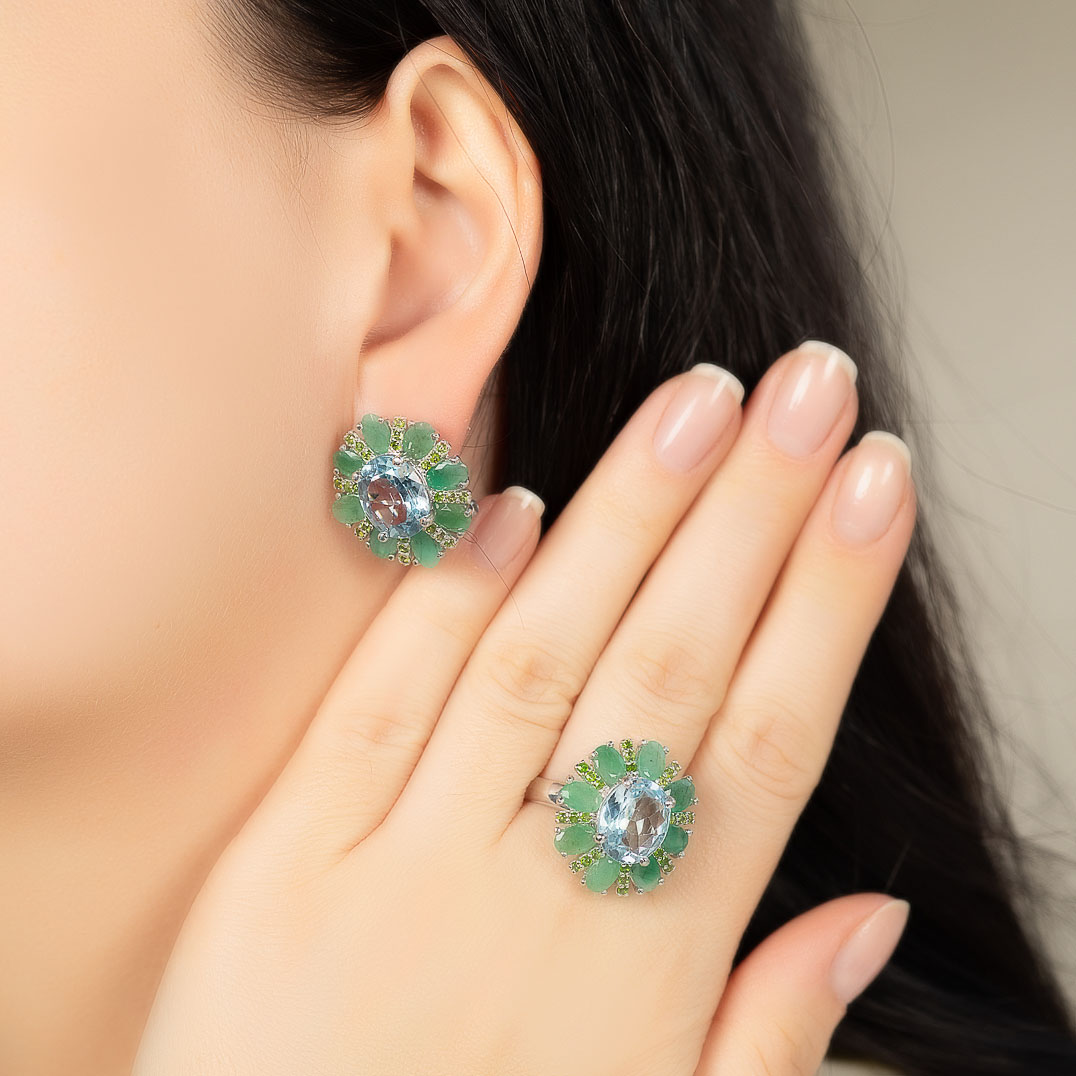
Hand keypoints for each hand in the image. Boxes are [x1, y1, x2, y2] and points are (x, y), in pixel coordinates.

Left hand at [132, 341, 915, 1074]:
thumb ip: (765, 1028)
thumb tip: (867, 917)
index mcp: (646, 974)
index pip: (770, 738)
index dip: (831, 598)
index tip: (874, 485)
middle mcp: (538, 901)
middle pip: (671, 667)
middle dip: (752, 513)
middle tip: (807, 391)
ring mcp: (402, 869)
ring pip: (542, 657)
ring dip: (628, 518)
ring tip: (696, 405)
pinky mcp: (286, 862)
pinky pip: (381, 704)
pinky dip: (449, 597)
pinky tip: (515, 504)